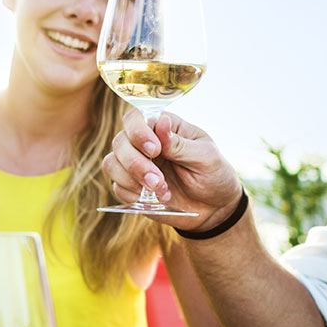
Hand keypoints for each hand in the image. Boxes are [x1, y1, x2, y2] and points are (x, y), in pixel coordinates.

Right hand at [101, 108, 243, 231]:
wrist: (215, 208)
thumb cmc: (214, 175)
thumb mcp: (205, 157)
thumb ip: (180, 143)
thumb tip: (161, 121)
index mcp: (164, 128)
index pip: (136, 118)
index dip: (138, 132)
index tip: (155, 150)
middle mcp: (144, 143)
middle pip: (119, 142)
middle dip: (135, 163)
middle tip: (157, 180)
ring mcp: (136, 165)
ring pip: (111, 163)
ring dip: (131, 179)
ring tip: (159, 190)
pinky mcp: (131, 187)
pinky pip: (117, 187)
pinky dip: (133, 194)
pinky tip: (156, 199)